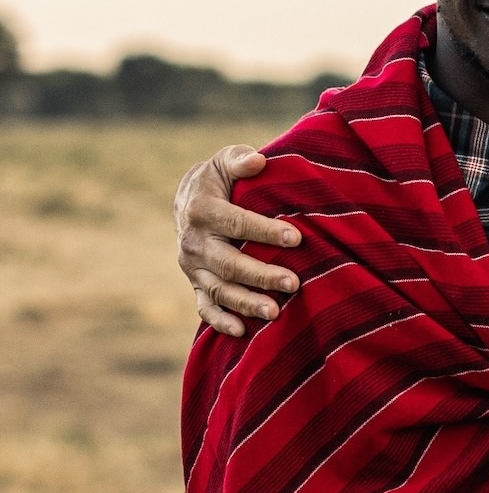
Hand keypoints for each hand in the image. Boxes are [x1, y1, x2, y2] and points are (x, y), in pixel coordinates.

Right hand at [173, 145, 300, 335]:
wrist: (189, 200)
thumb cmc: (220, 180)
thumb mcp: (225, 161)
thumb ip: (240, 159)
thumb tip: (258, 160)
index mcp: (201, 210)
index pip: (236, 223)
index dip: (265, 231)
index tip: (296, 238)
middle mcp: (193, 242)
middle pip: (228, 263)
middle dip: (261, 275)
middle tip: (293, 282)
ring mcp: (193, 267)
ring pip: (219, 289)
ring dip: (246, 302)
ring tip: (276, 312)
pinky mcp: (195, 283)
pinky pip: (204, 307)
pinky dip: (220, 321)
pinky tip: (242, 332)